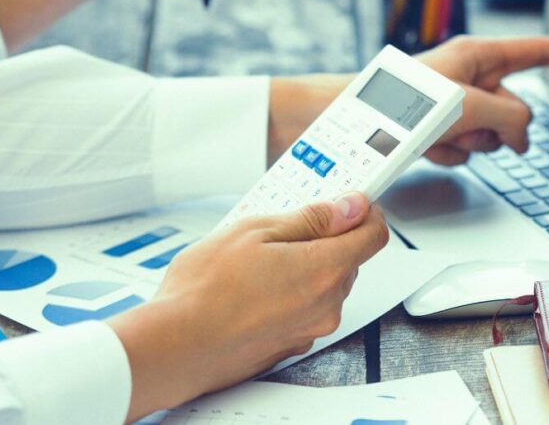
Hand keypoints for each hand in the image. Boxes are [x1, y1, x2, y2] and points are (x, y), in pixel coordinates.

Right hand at [108, 192, 387, 421]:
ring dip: (304, 266)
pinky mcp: (291, 345)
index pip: (374, 235)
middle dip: (325, 239)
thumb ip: (312, 219)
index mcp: (325, 270)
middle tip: (283, 227)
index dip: (364, 213)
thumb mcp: (256, 231)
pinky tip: (254, 286)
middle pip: (348, 260)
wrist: (174, 347)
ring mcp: (309, 329)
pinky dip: (289, 294)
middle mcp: (326, 305)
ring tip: (258, 258)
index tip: (349, 202)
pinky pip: (304, 309)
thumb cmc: (205, 290)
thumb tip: (350, 207)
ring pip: (324, 285)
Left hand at [417, 35, 548, 163]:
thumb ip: (512, 116)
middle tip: (473, 128)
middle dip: (501, 127)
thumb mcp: (472, 105)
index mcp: (478, 56)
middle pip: (514, 107)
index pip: (537, 52)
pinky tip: (426, 147)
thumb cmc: (404, 101)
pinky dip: (448, 153)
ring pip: (490, 134)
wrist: (356, 125)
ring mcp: (453, 105)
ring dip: (471, 143)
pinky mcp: (436, 128)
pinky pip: (463, 148)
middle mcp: (468, 76)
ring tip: (440, 135)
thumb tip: (522, 133)